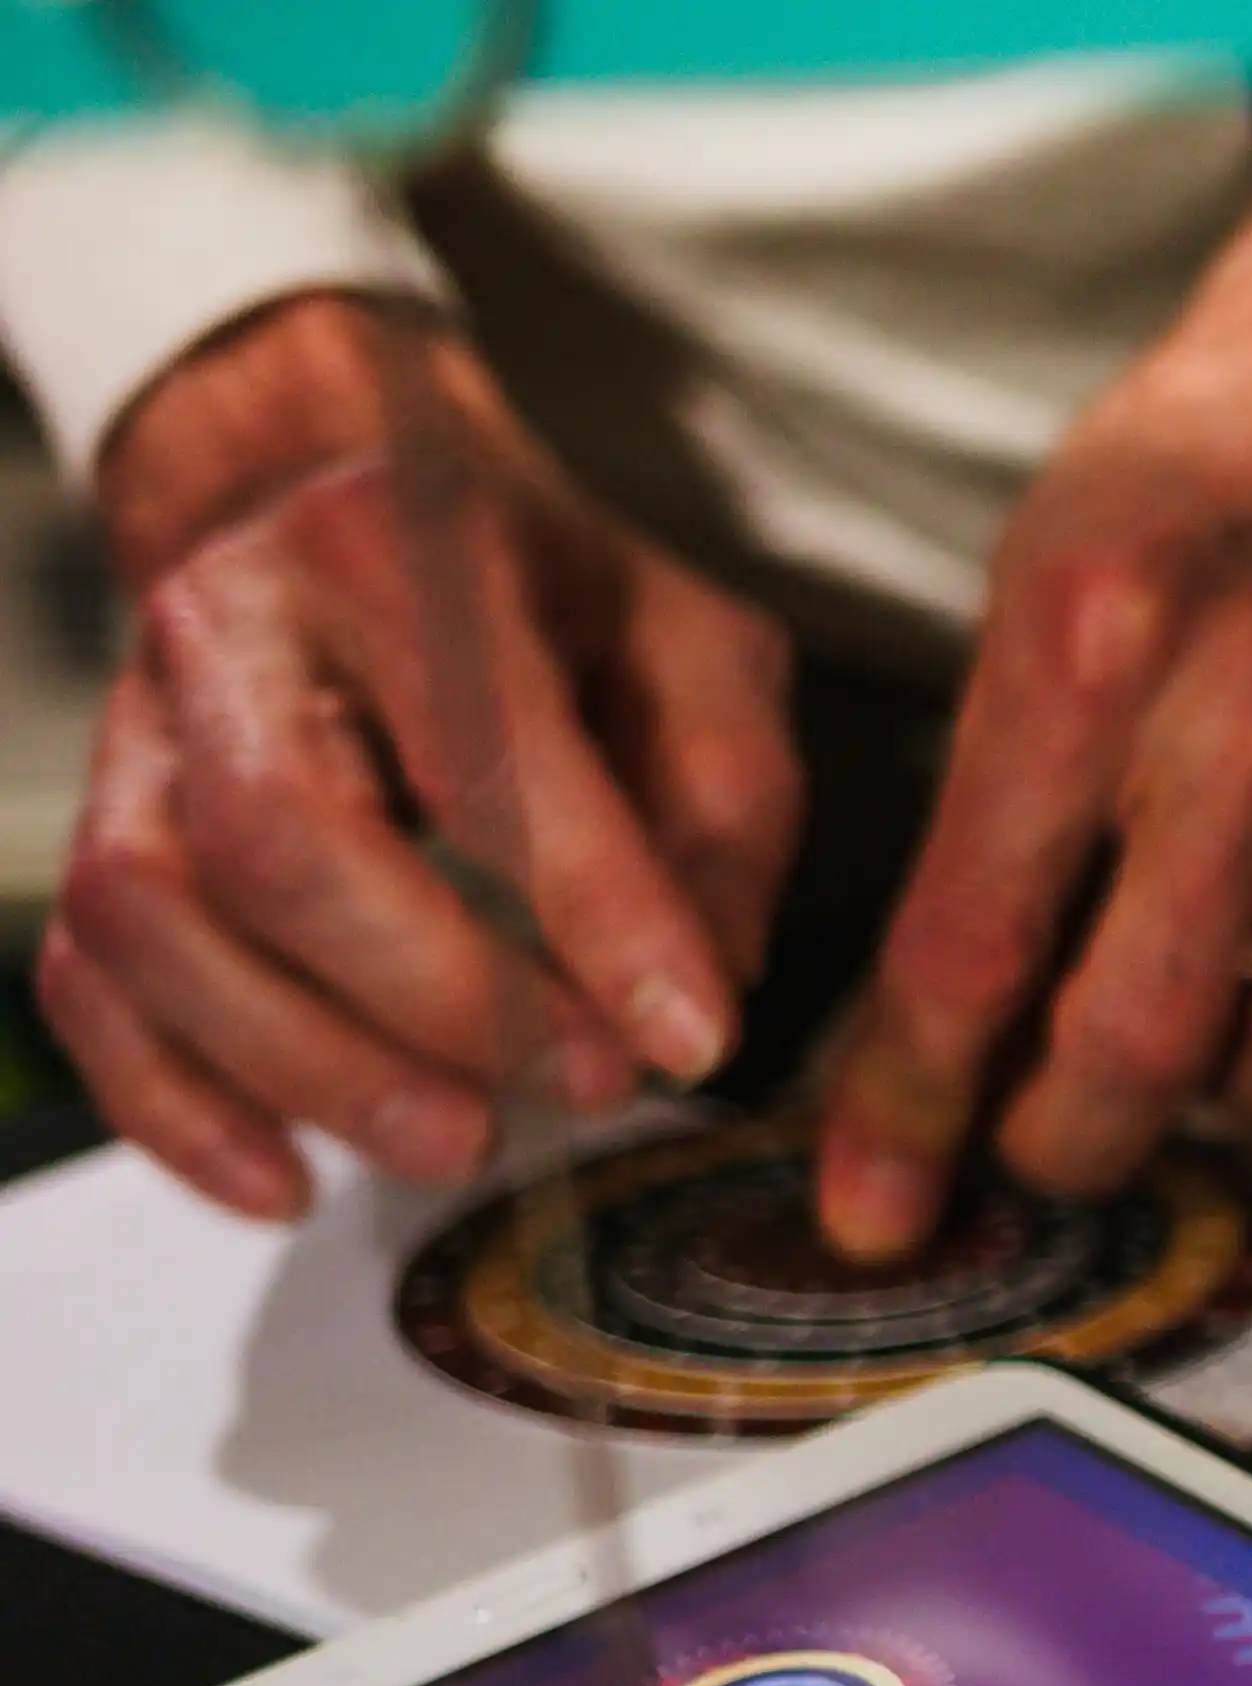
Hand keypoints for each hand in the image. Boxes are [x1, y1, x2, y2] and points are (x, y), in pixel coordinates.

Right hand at [44, 296, 797, 1217]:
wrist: (348, 501)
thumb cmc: (538, 593)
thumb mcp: (690, 648)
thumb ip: (724, 803)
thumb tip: (707, 984)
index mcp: (399, 548)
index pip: (483, 748)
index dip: (589, 911)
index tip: (686, 1038)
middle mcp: (234, 623)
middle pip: (279, 838)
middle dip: (440, 999)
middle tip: (581, 1084)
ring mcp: (140, 728)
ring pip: (157, 920)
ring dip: (313, 1069)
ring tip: (460, 1139)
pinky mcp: (101, 824)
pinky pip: (89, 983)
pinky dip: (178, 1106)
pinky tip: (286, 1180)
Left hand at [818, 161, 1251, 1257]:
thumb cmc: (1185, 481)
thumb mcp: (1031, 589)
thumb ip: (998, 799)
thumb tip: (954, 1015)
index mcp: (1092, 646)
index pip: (973, 941)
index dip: (908, 1107)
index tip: (872, 1209)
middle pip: (1141, 1034)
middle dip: (1059, 1146)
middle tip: (1024, 1157)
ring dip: (1229, 1110)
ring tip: (1180, 1079)